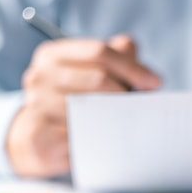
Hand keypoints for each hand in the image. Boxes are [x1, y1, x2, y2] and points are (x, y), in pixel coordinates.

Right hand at [6, 35, 160, 176]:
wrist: (38, 140)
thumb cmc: (74, 100)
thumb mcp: (92, 73)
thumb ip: (118, 58)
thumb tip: (143, 66)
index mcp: (52, 55)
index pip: (99, 52)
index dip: (131, 66)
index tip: (155, 82)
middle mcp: (39, 77)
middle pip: (99, 80)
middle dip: (127, 93)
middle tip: (143, 107)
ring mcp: (36, 107)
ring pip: (93, 110)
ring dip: (117, 117)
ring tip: (126, 123)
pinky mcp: (40, 137)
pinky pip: (83, 136)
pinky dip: (102, 138)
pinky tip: (108, 140)